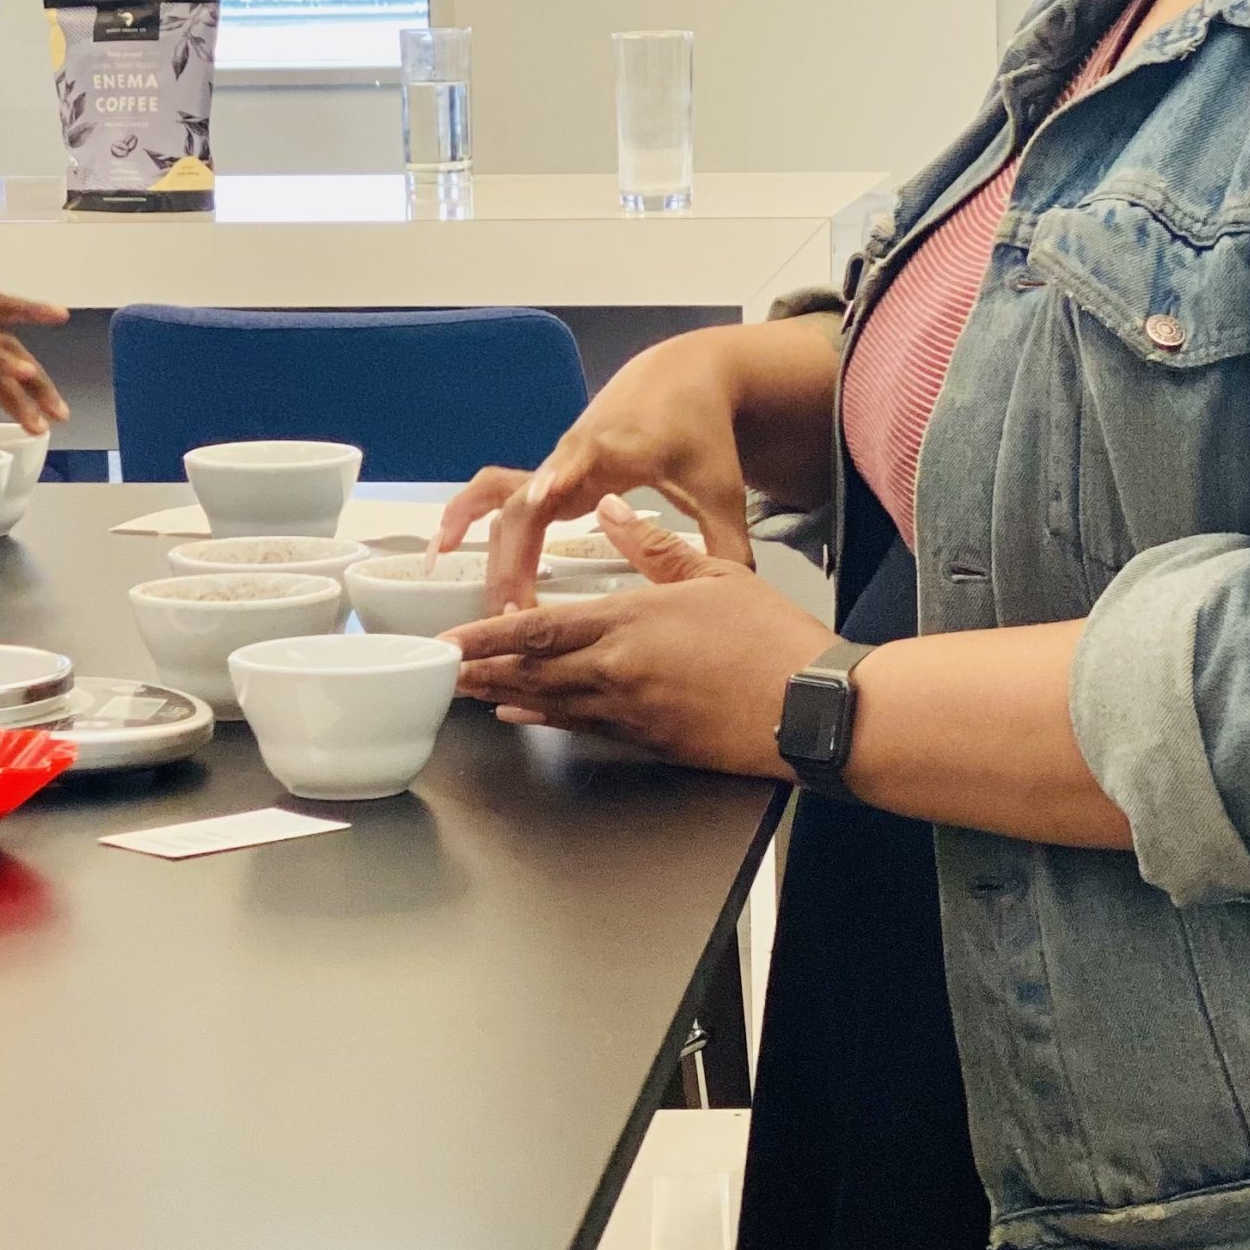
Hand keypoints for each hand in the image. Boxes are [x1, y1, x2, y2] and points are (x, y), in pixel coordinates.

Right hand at [433, 328, 754, 611]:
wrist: (679, 379)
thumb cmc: (699, 433)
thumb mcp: (721, 489)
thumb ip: (727, 545)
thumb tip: (737, 600)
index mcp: (616, 450)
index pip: (577, 462)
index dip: (555, 479)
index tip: (539, 502)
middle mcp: (573, 454)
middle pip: (526, 502)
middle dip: (513, 556)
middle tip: (513, 613)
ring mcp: (554, 464)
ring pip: (501, 499)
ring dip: (477, 538)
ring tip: (448, 576)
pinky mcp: (546, 474)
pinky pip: (495, 495)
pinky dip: (467, 517)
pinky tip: (442, 548)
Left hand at [445, 498, 831, 776]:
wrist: (811, 707)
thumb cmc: (769, 637)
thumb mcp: (713, 573)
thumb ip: (650, 544)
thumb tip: (608, 509)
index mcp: (627, 623)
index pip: (536, 630)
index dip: (485, 636)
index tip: (446, 641)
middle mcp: (616, 671)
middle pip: (530, 673)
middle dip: (479, 671)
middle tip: (437, 671)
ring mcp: (631, 712)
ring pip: (549, 703)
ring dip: (502, 695)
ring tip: (465, 690)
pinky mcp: (650, 739)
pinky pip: (582, 726)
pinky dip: (545, 717)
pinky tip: (523, 713)